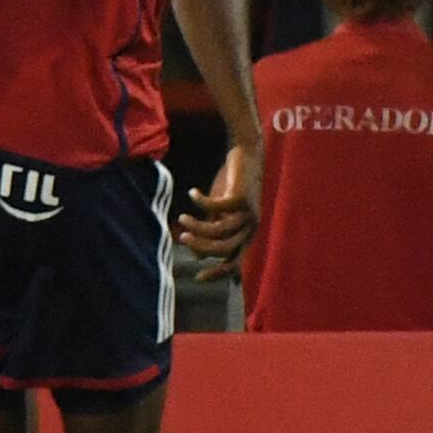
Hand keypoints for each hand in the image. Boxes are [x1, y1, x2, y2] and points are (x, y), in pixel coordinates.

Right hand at [176, 142, 256, 276]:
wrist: (247, 155)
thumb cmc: (232, 186)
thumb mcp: (219, 213)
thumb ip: (210, 232)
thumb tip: (197, 256)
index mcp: (247, 235)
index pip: (235, 262)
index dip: (217, 272)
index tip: (197, 277)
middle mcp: (250, 227)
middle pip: (224, 249)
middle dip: (200, 246)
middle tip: (182, 237)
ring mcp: (248, 213)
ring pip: (219, 230)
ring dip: (197, 226)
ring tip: (182, 217)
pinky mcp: (241, 197)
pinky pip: (215, 206)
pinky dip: (200, 201)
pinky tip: (192, 193)